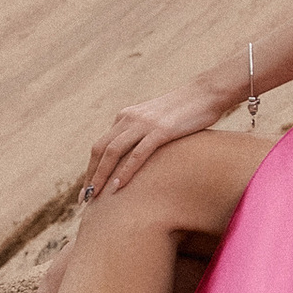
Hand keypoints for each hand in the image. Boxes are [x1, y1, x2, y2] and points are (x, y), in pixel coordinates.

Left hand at [83, 81, 230, 203]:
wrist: (207, 93)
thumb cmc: (185, 111)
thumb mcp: (156, 121)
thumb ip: (142, 134)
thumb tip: (135, 159)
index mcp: (126, 116)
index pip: (100, 146)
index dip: (91, 169)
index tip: (87, 189)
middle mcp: (129, 118)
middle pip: (100, 150)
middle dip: (91, 176)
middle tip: (85, 199)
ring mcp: (145, 124)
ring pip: (113, 152)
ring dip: (101, 176)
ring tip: (95, 197)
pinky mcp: (161, 130)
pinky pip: (138, 153)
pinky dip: (125, 171)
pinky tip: (118, 186)